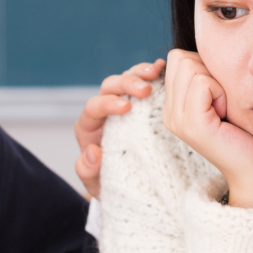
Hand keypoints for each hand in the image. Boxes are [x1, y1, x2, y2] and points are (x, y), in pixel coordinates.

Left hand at [74, 58, 164, 196]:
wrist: (128, 182)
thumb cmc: (109, 181)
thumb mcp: (98, 184)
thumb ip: (88, 171)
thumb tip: (92, 151)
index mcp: (89, 127)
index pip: (93, 108)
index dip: (107, 104)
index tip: (125, 107)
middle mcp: (103, 110)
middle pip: (109, 86)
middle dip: (126, 83)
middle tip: (145, 89)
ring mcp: (122, 100)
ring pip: (126, 77)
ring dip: (140, 72)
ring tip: (156, 71)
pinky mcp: (139, 100)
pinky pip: (144, 80)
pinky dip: (153, 72)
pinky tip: (164, 68)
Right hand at [163, 49, 252, 207]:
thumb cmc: (249, 132)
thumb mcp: (224, 96)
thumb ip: (209, 74)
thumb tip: (210, 44)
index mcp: (174, 105)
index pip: (177, 57)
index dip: (205, 66)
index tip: (221, 96)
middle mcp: (169, 113)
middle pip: (181, 58)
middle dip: (209, 71)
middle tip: (224, 102)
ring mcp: (177, 120)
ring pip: (190, 67)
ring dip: (216, 81)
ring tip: (225, 109)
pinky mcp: (192, 125)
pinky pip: (201, 83)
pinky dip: (220, 92)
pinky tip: (227, 114)